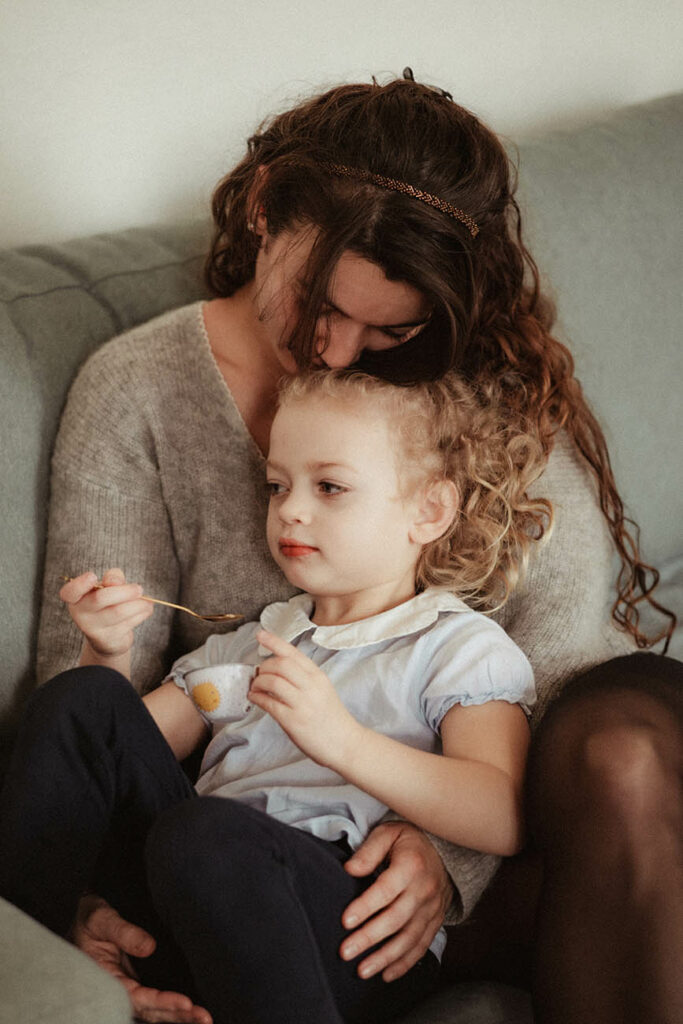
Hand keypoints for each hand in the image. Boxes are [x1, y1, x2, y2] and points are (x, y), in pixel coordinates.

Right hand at [60, 568, 152, 656]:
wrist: (108, 639)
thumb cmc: (108, 605)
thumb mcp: (107, 587)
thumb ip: (112, 578)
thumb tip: (116, 582)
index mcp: (76, 599)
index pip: (69, 593)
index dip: (79, 583)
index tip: (93, 576)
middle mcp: (80, 614)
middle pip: (100, 598)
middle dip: (125, 591)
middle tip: (139, 589)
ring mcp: (93, 629)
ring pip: (119, 611)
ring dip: (138, 604)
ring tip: (146, 600)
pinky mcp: (109, 639)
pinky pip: (130, 622)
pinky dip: (142, 613)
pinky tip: (145, 609)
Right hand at [72, 894, 211, 1023]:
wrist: (89, 913)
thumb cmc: (91, 917)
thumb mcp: (101, 919)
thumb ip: (124, 932)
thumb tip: (150, 947)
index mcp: (106, 980)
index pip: (137, 998)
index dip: (161, 1002)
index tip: (185, 1003)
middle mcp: (119, 988)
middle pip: (149, 1010)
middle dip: (176, 1015)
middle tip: (204, 1017)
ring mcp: (130, 986)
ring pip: (155, 1009)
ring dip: (178, 1016)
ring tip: (204, 1019)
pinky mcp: (138, 980)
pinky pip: (155, 999)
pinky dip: (172, 1007)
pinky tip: (191, 1011)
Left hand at [248, 630, 362, 768]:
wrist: (345, 743)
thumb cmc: (331, 717)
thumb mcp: (322, 689)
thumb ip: (303, 678)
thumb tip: (277, 668)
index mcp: (317, 676)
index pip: (293, 653)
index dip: (274, 641)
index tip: (260, 634)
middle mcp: (311, 686)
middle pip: (280, 664)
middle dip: (264, 667)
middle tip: (259, 674)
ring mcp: (302, 704)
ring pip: (273, 682)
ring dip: (258, 682)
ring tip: (255, 687)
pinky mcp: (293, 721)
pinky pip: (269, 703)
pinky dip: (257, 698)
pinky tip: (255, 698)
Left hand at [339, 822, 452, 981]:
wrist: (444, 849)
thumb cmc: (410, 840)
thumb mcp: (389, 833)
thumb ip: (369, 851)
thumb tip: (350, 869)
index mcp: (411, 866)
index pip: (386, 890)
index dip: (365, 907)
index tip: (345, 921)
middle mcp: (424, 890)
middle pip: (395, 919)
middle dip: (369, 938)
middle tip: (346, 952)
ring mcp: (432, 909)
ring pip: (409, 938)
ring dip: (385, 958)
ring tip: (363, 970)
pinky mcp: (435, 921)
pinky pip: (422, 946)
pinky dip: (405, 963)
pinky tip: (387, 974)